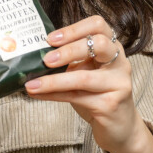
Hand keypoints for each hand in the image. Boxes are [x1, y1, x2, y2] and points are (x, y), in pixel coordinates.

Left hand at [24, 15, 152, 152]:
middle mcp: (120, 63)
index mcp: (112, 48)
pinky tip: (38, 94)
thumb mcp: (86, 72)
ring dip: (54, 80)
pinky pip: (77, 97)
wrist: (120, 127)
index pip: (99, 25)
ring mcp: (118, 84)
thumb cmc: (98, 96)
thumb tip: (33, 55)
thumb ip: (70, 61)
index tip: (51, 38)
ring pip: (84, 77)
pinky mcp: (110, 105)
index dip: (74, 29)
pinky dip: (53, 95)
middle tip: (45, 59)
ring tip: (32, 84)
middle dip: (68, 50)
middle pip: (98, 45)